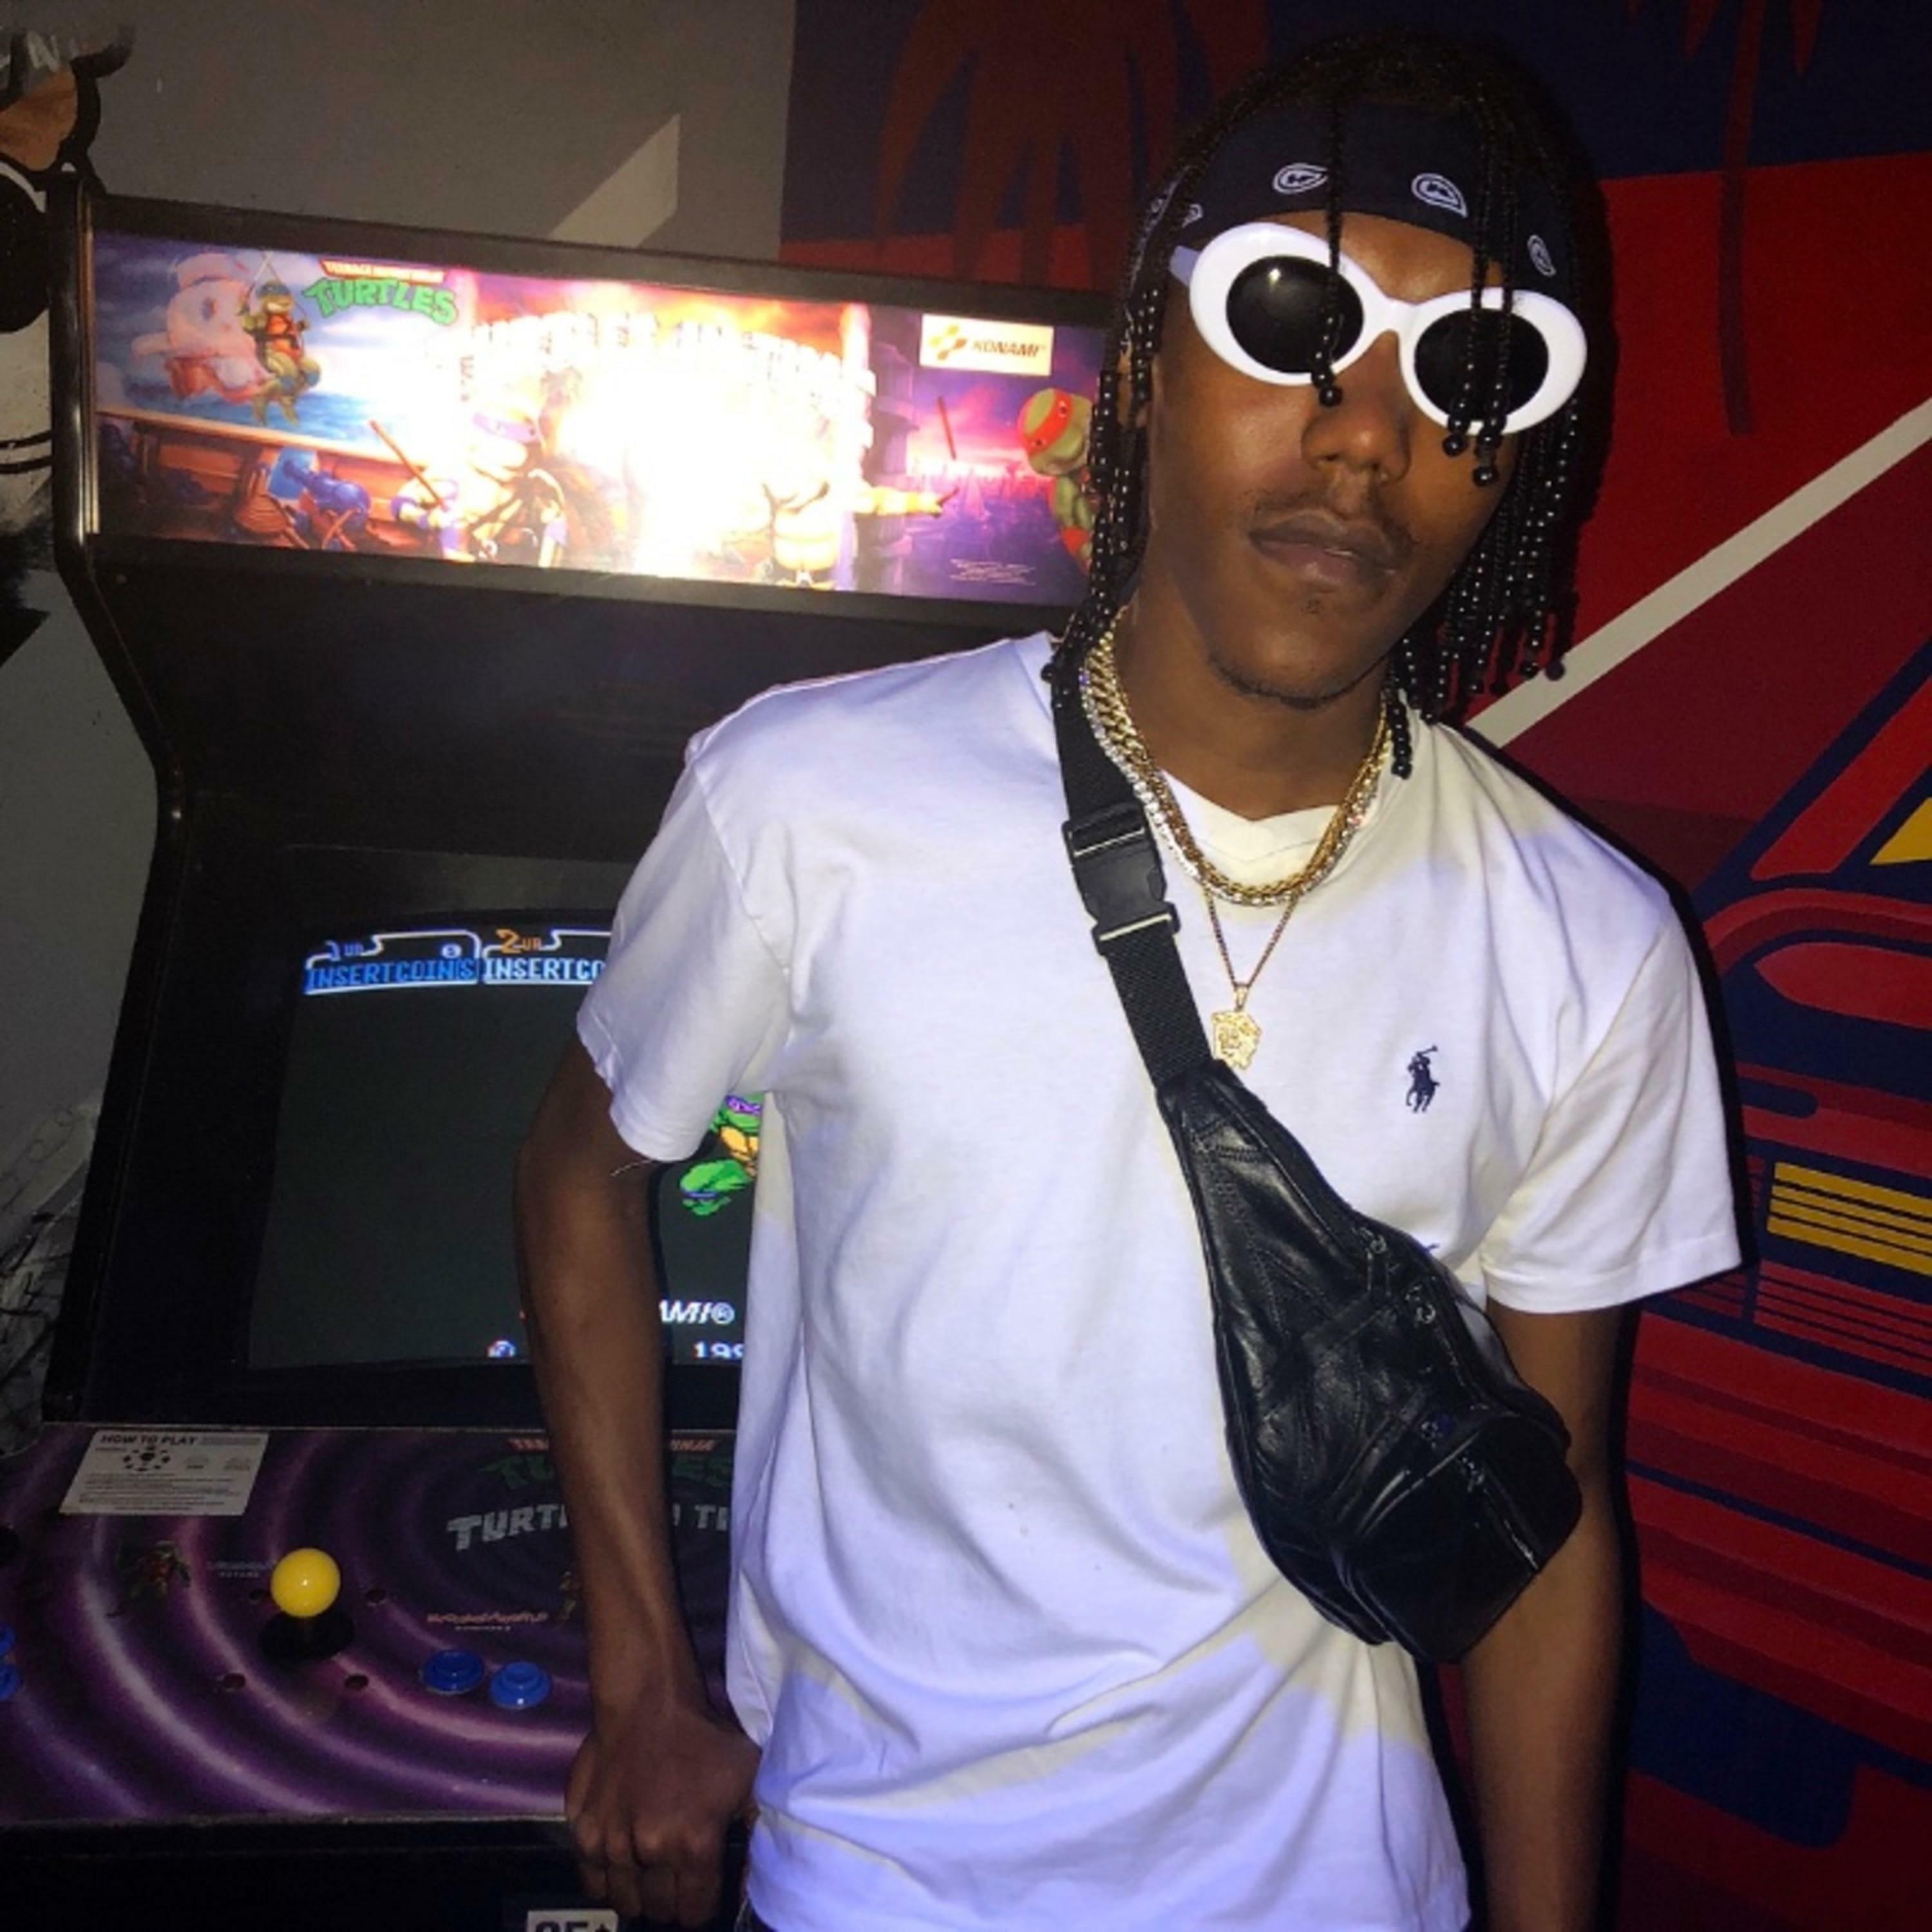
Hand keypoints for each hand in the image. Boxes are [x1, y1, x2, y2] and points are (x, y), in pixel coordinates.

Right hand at [567, 1685, 760, 1924]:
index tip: (702, 1897)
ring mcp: (610, 1844)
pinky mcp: (581, 1830)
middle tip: (677, 1883)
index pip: (695, 1911)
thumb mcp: (748, 1773)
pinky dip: (606, 1880)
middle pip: (660, 1909)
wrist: (648, 1701)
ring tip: (649, 1877)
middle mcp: (650, 1852)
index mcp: (695, 1844)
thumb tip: (758, 1871)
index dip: (702, 1908)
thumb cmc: (703, 1736)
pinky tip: (620, 1866)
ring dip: (639, 1894)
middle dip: (671, 1903)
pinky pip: (591, 1879)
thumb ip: (756, 1824)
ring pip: (625, 1900)